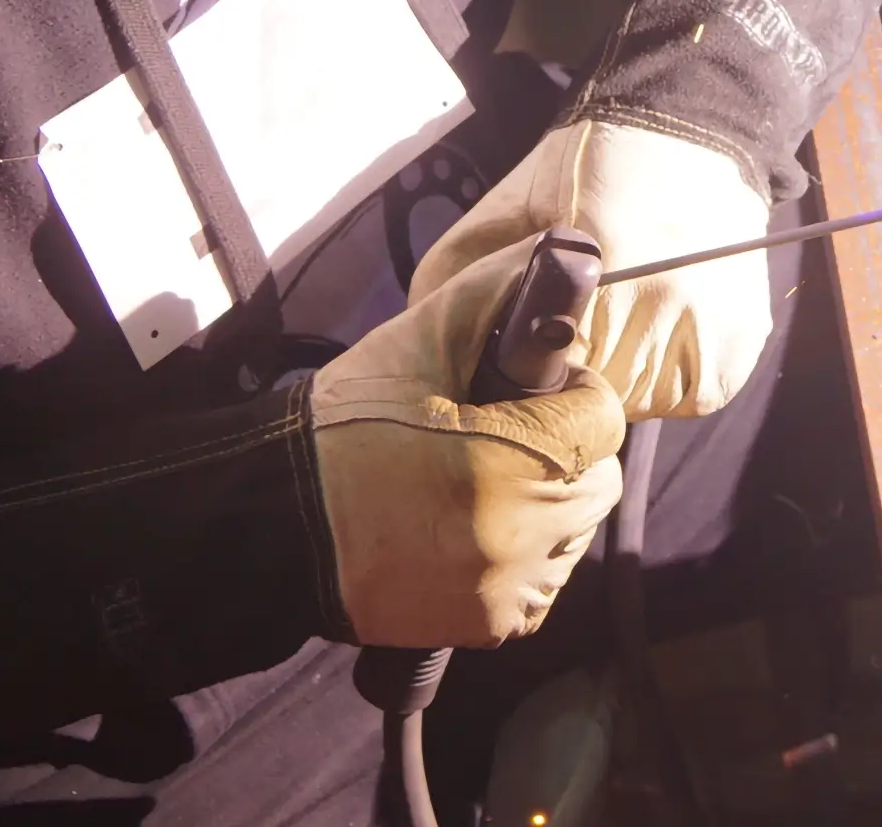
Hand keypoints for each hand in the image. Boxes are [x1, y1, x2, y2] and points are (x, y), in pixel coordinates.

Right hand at [311, 244, 623, 648]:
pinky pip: (541, 585)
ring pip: (574, 535)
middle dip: (566, 451)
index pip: (604, 419)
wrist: (277, 522)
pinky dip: (522, 559)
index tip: (531, 393)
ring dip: (548, 507)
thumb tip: (560, 255)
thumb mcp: (417, 339)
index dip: (571, 396)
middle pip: (598, 480)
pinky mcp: (485, 626)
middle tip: (506, 436)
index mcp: (513, 461)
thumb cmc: (347, 426)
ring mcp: (505, 589)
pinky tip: (472, 532)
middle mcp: (521, 535)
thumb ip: (494, 292)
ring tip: (483, 485)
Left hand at [411, 118, 773, 419]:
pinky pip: (694, 397)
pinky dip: (673, 379)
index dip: (532, 363)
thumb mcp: (505, 207)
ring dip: (624, 379)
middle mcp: (661, 294)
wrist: (686, 130)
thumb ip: (456, 274)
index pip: (545, 366)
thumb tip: (430, 348)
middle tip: (576, 330)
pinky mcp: (743, 339)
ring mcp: (710, 321)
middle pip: (597, 390)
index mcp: (597, 258)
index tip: (532, 344)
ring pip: (644, 402)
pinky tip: (661, 334)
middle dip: (578, 372)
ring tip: (620, 326)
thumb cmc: (586, 168)